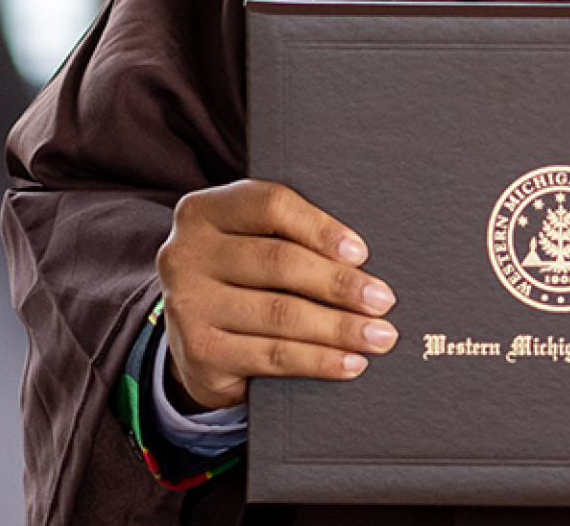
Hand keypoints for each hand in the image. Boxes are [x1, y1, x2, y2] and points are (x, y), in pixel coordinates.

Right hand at [154, 179, 395, 411]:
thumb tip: (363, 255)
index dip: (320, 228)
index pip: (269, 206)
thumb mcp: (251, 242)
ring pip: (280, 314)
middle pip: (279, 262)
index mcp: (203, 211)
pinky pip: (273, 356)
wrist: (195, 337)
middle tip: (383, 300)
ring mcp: (188, 305)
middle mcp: (186, 254)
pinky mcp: (200, 353)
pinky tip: (351, 363)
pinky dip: (319, 361)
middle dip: (339, 284)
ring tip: (379, 335)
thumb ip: (290, 234)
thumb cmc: (243, 278)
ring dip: (339, 328)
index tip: (361, 252)